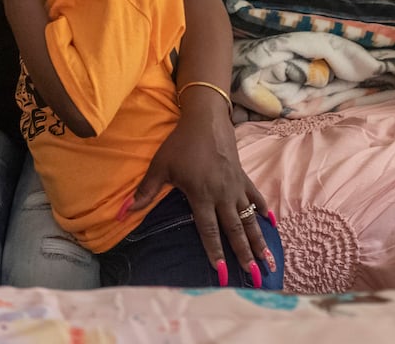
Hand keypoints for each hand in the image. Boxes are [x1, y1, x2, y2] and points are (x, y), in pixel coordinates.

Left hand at [131, 99, 274, 284]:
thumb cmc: (180, 143)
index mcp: (201, 195)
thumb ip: (145, 192)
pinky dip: (263, 210)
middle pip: (235, 230)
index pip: (208, 230)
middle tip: (254, 275)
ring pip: (249, 219)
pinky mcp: (243, 177)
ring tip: (268, 261)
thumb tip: (123, 212)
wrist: (205, 120)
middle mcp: (222, 195)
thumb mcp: (160, 166)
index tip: (222, 271)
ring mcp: (236, 186)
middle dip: (244, 254)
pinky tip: (271, 224)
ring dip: (259, 240)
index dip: (215, 251)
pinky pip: (256, 197)